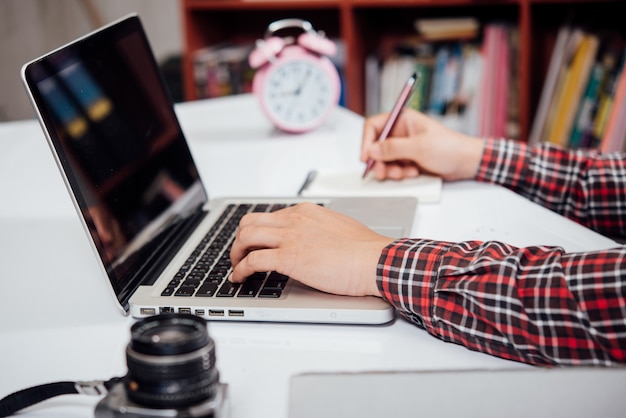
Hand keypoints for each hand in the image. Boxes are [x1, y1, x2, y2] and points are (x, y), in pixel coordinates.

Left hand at [229, 202, 393, 296]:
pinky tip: (239, 278)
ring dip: (235, 253)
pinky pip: (253, 260)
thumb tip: (311, 241)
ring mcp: (290, 237)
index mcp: (305, 212)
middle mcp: (294, 220)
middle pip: (250, 222)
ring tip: (236, 267)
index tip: (255, 244)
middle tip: (240, 254)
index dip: (257, 232)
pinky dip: (240, 270)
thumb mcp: (337, 228)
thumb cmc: (364, 249)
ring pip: (246, 237)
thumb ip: (318, 230)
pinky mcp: (288, 257)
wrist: (375, 259)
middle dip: (240, 239)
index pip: (270, 216)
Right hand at [360, 108, 484, 180]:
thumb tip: (372, 150)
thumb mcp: (419, 147)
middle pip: (376, 146)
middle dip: (379, 161)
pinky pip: (394, 167)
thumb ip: (393, 148)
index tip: (366, 157)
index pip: (374, 126)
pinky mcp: (408, 160)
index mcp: (402, 120)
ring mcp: (404, 147)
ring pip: (384, 159)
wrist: (466, 162)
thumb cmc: (449, 147)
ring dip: (389, 169)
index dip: (366, 141)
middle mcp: (400, 132)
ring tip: (402, 174)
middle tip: (382, 172)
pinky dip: (399, 173)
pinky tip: (412, 173)